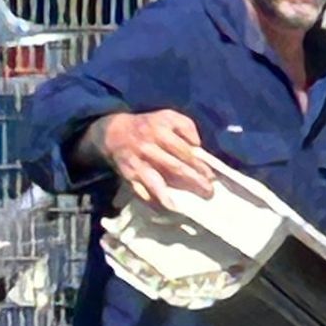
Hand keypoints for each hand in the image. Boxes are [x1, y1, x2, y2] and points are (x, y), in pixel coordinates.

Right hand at [95, 109, 213, 206]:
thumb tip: (198, 146)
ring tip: (181, 207)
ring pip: (155, 182)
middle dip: (193, 180)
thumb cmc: (149, 127)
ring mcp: (138, 164)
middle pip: (174, 167)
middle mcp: (148, 148)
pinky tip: (165, 208)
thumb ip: (186, 126)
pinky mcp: (128, 177)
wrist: (114, 132)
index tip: (211, 177)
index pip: (184, 151)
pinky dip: (152, 202)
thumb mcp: (168, 117)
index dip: (199, 165)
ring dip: (169, 196)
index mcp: (160, 131)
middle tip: (208, 191)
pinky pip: (140, 192)